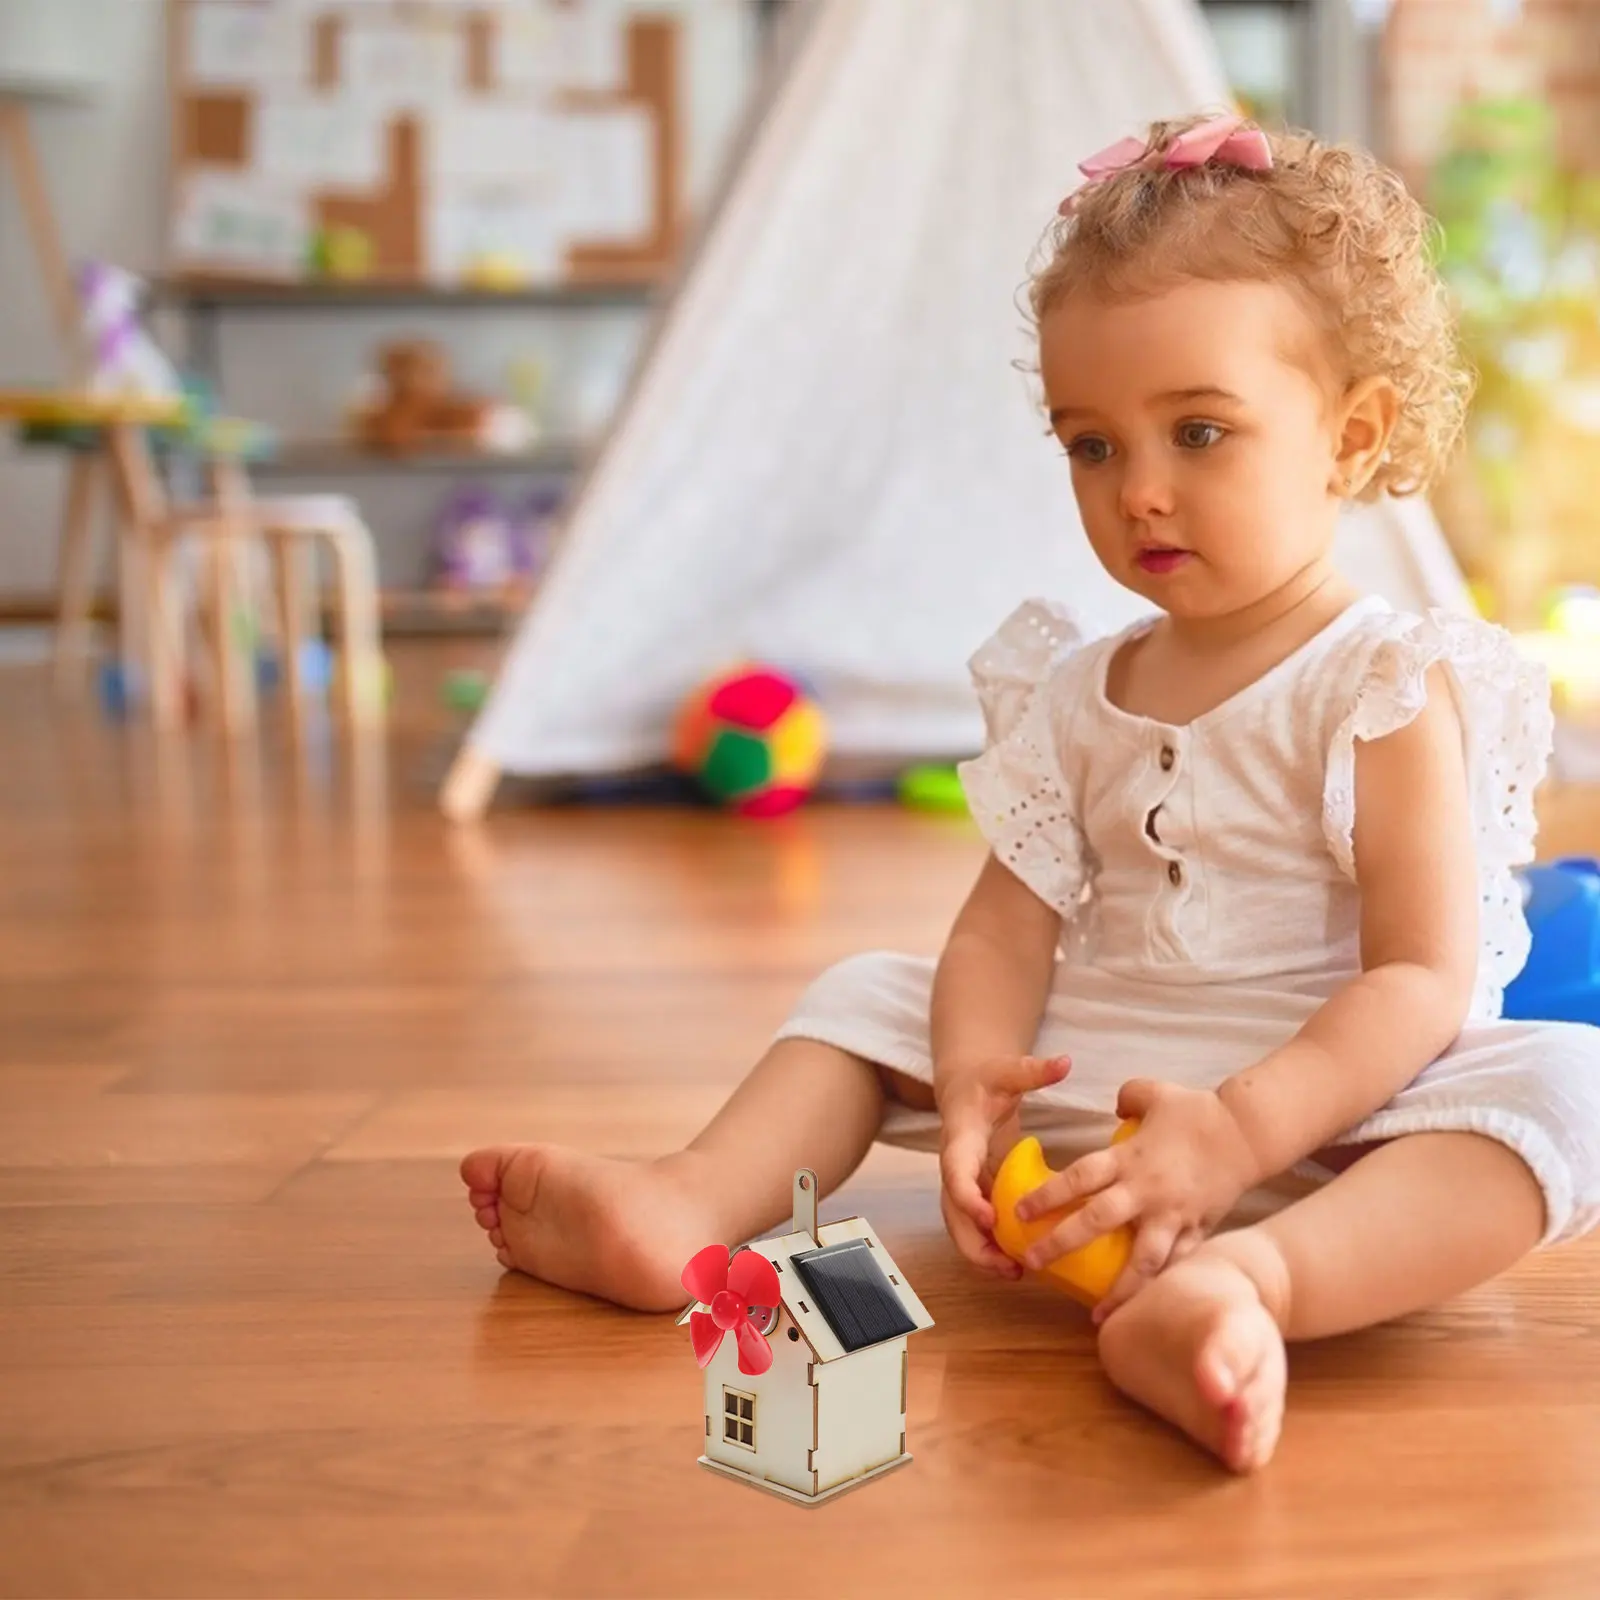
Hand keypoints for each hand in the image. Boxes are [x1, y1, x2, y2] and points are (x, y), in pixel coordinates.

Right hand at [936, 1053, 1070, 1276]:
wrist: (965, 1087)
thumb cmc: (986, 1079)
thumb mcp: (1007, 1070)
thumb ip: (1033, 1069)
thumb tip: (1065, 1061)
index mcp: (960, 1138)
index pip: (954, 1171)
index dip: (967, 1196)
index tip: (989, 1217)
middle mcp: (954, 1165)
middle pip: (952, 1211)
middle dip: (973, 1241)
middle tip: (1005, 1264)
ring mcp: (962, 1182)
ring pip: (960, 1226)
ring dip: (981, 1252)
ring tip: (1013, 1273)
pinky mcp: (974, 1192)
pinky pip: (974, 1226)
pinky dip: (989, 1247)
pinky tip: (1017, 1264)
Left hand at [1013, 1078, 1260, 1317]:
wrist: (1248, 1132)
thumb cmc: (1198, 1111)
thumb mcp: (1155, 1093)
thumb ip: (1128, 1097)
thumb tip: (1114, 1107)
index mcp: (1130, 1158)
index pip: (1079, 1177)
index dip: (1048, 1194)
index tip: (1019, 1212)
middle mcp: (1146, 1191)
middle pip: (1097, 1221)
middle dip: (1061, 1244)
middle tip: (1032, 1262)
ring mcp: (1173, 1215)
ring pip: (1142, 1260)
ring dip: (1119, 1291)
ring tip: (1098, 1317)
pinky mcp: (1198, 1231)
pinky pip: (1177, 1265)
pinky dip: (1160, 1288)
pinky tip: (1147, 1310)